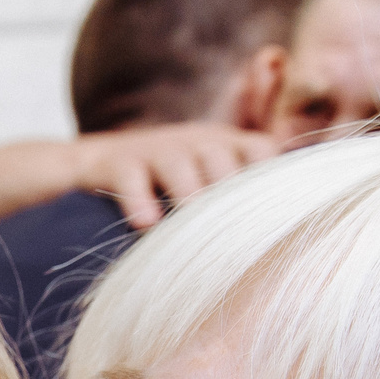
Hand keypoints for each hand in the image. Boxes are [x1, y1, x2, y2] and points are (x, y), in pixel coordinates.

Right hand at [65, 122, 276, 226]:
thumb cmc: (166, 186)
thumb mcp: (207, 180)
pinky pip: (131, 179)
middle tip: (237, 236)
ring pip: (180, 166)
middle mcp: (195, 141)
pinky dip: (139, 201)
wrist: (94, 164)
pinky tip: (145, 225)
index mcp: (224, 144)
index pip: (260, 150)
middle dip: (228, 195)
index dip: (267, 180)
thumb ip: (239, 198)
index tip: (270, 218)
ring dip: (189, 197)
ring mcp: (155, 149)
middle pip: (221, 159)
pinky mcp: (117, 163)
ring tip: (192, 230)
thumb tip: (284, 236)